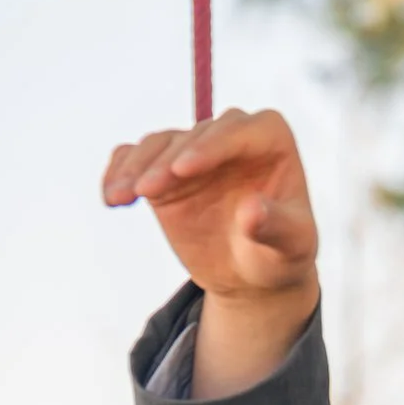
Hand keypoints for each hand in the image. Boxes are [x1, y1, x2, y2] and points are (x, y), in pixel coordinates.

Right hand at [102, 107, 319, 309]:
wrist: (251, 273)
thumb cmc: (280, 253)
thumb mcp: (292, 247)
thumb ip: (277, 227)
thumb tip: (251, 210)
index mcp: (271, 139)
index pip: (237, 131)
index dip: (209, 147)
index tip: (182, 169)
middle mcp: (229, 135)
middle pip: (191, 136)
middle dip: (165, 162)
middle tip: (145, 191)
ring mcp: (193, 149)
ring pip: (157, 145)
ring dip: (135, 169)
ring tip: (119, 197)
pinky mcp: (162, 167)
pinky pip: (133, 158)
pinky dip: (118, 173)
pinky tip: (111, 197)